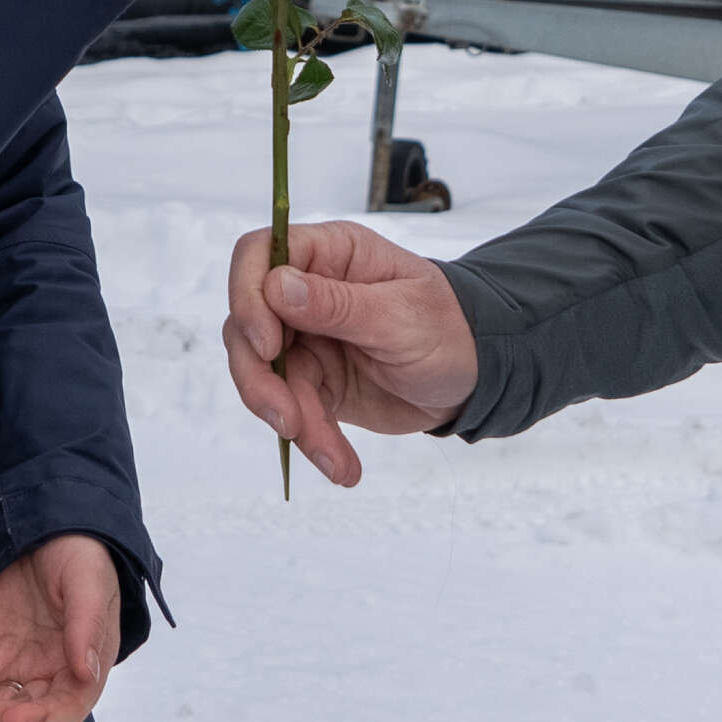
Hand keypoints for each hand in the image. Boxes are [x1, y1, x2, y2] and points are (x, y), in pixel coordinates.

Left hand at [0, 533, 118, 721]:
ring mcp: (21, 669)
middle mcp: (54, 676)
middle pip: (28, 714)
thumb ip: (87, 626)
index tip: (14, 716)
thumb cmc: (79, 557)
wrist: (47, 532)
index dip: (42, 718)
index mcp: (85, 664)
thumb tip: (85, 672)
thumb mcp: (88, 583)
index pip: (67, 707)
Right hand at [223, 218, 478, 486]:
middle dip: (258, 378)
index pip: (259, 255)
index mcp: (329, 255)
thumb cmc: (449, 327)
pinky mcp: (314, 382)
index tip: (268, 346)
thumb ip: (338, 303)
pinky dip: (313, 441)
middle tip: (287, 420)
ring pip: (262, 375)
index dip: (247, 297)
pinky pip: (292, 410)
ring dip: (289, 419)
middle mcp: (307, 292)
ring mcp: (306, 339)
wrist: (475, 377)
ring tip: (331, 457)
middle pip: (246, 325)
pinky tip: (342, 466)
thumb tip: (276, 286)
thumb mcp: (401, 315)